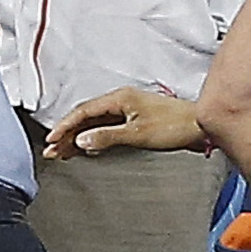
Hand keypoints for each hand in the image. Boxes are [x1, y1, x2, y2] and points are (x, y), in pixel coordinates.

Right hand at [45, 86, 208, 156]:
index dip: (65, 126)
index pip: (83, 111)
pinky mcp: (132, 121)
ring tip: (62, 152)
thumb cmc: (175, 125)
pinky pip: (105, 128)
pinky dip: (92, 139)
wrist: (198, 127)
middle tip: (52, 150)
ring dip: (77, 138)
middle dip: (66, 134)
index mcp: (120, 99)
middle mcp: (121, 102)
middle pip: (85, 117)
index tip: (52, 139)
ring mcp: (126, 111)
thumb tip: (83, 140)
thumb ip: (107, 137)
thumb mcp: (138, 134)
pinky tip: (84, 149)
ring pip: (94, 124)